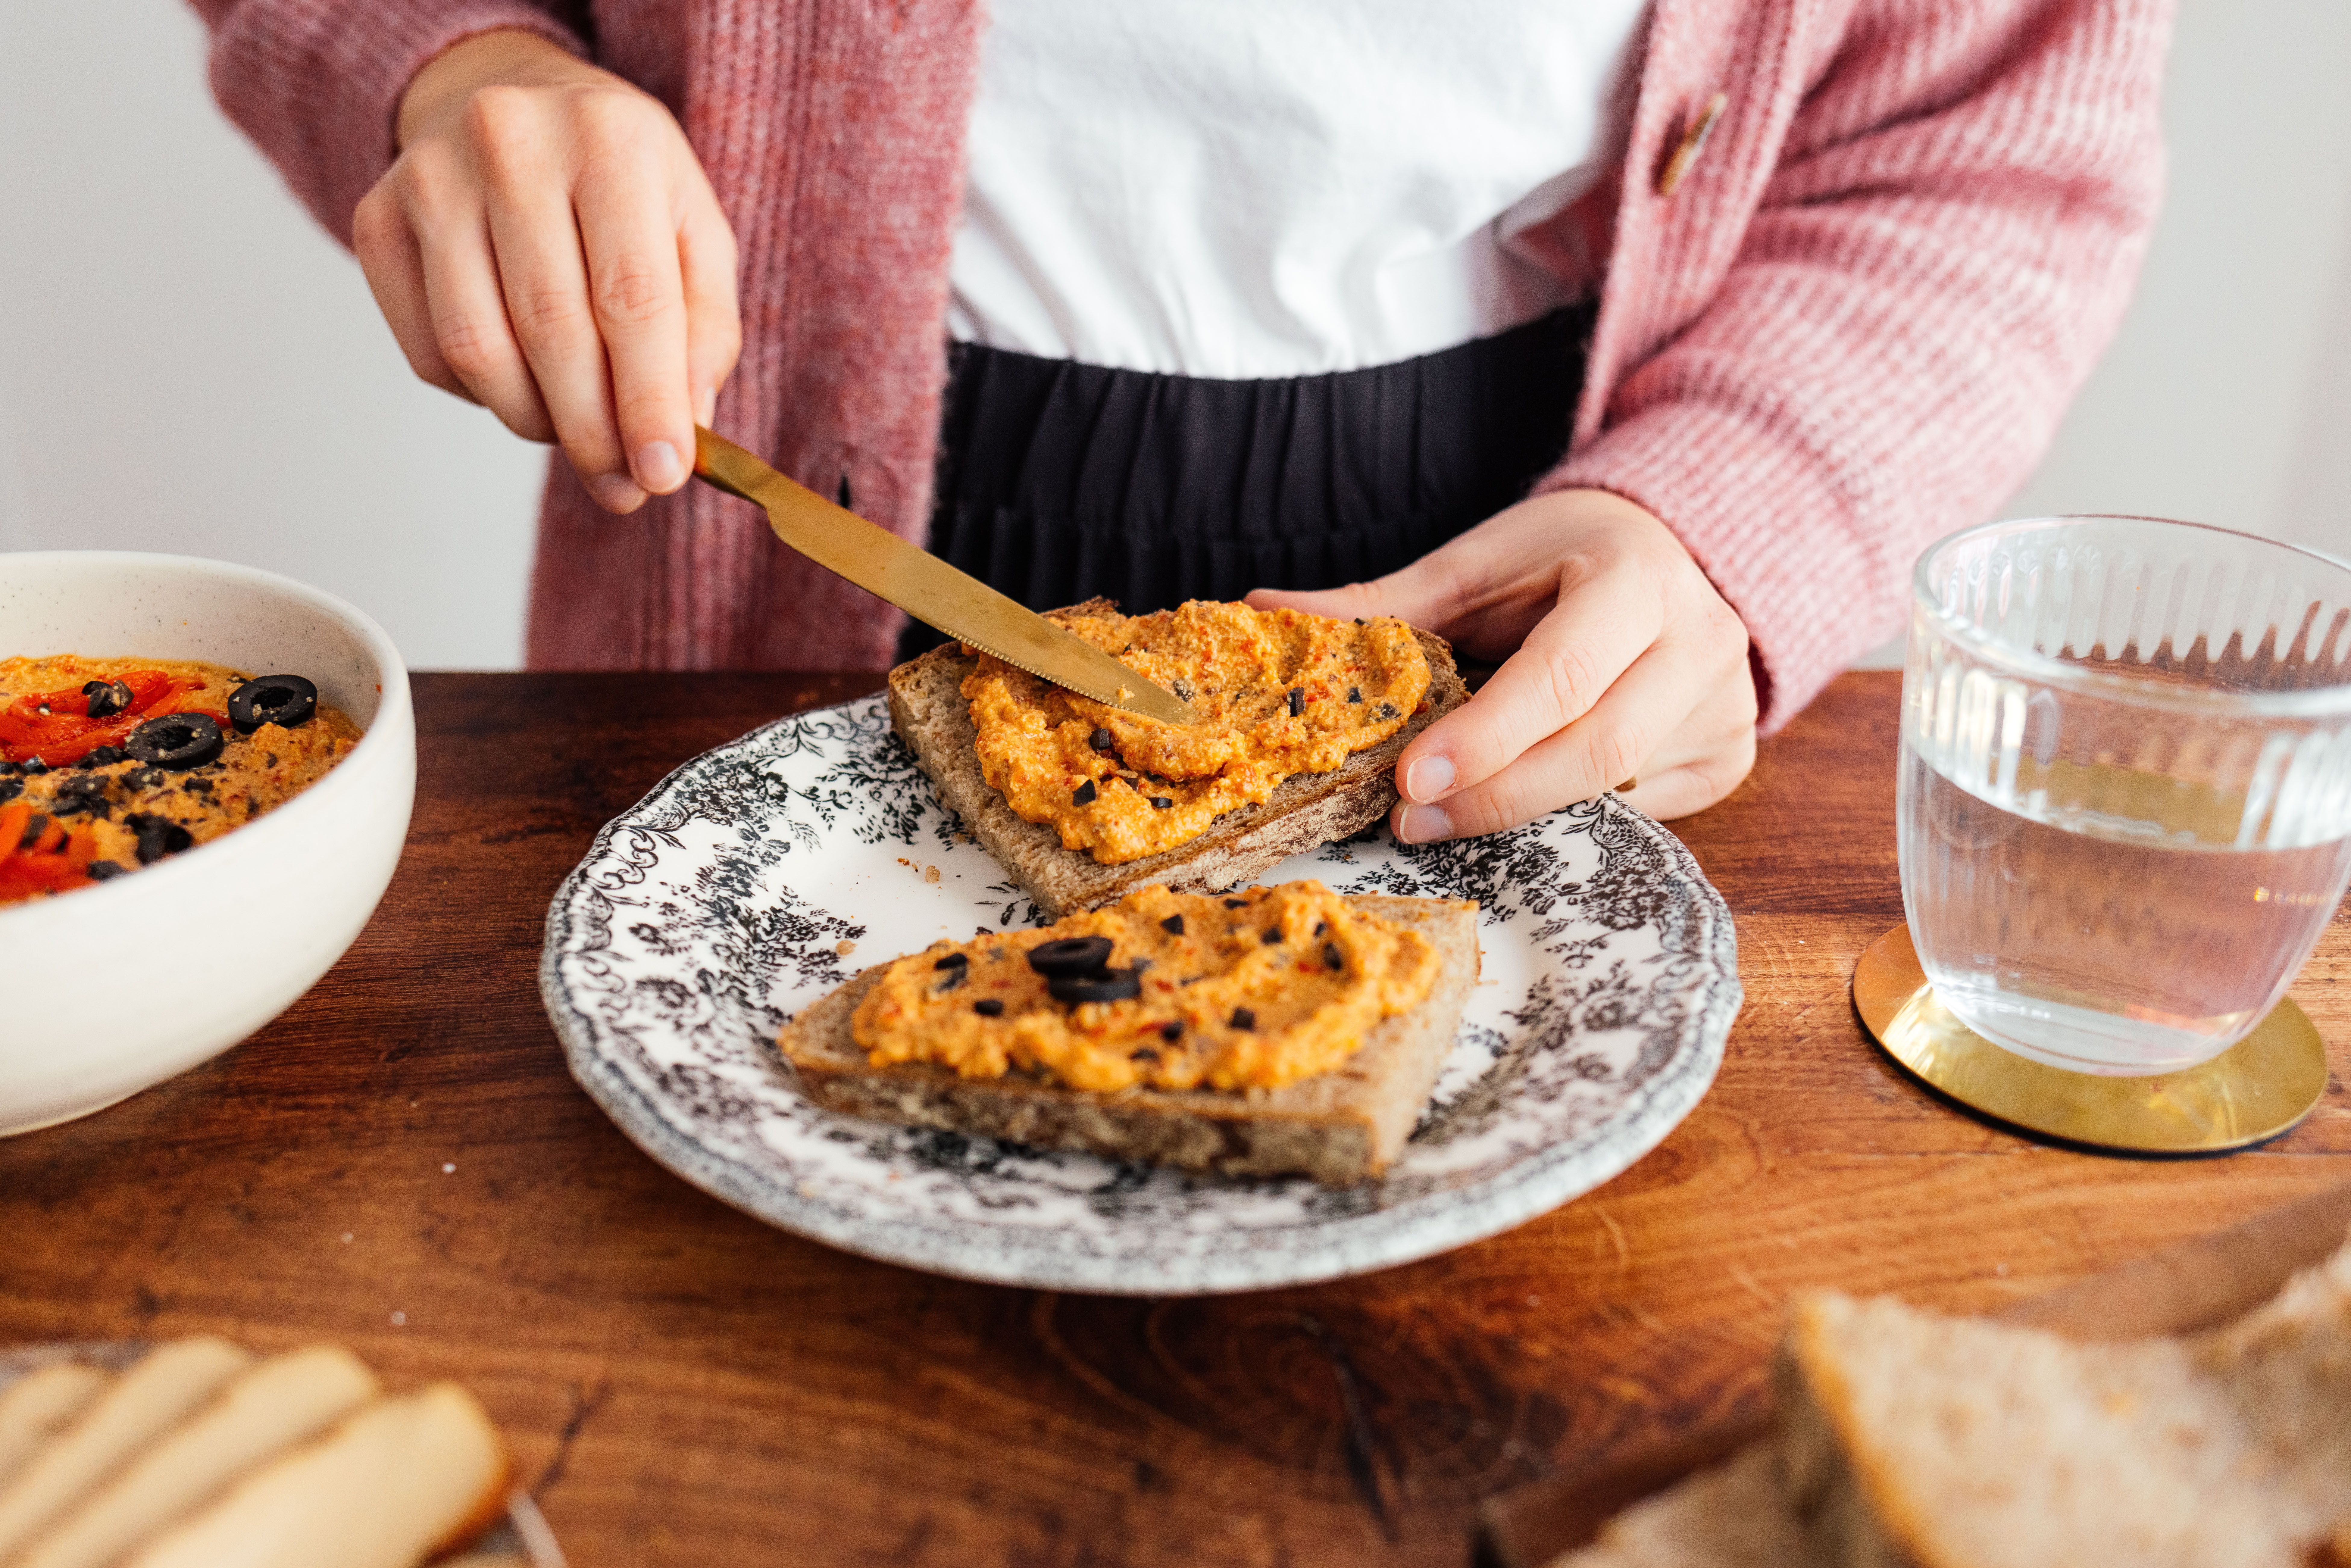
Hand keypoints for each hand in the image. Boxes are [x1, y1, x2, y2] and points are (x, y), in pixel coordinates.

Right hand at [354, 29, 741, 512]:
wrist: (514, 101)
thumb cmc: (622, 184)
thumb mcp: (694, 234)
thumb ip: (704, 332)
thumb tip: (681, 434)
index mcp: (609, 139)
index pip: (630, 299)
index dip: (647, 402)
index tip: (663, 475)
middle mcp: (509, 143)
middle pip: (552, 331)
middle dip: (594, 431)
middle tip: (623, 485)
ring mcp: (429, 178)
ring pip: (479, 351)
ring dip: (535, 420)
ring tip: (575, 432)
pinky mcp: (376, 218)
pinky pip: (429, 352)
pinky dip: (481, 394)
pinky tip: (520, 378)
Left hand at [1247, 489, 1756, 836]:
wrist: (1672, 550)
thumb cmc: (1561, 557)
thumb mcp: (1475, 563)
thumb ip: (1380, 600)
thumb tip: (1263, 608)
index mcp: (1638, 577)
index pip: (1560, 676)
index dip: (1483, 738)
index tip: (1406, 780)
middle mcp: (1701, 641)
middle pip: (1596, 748)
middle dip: (1494, 796)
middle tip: (1409, 819)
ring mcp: (1726, 706)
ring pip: (1617, 788)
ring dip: (1526, 810)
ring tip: (1447, 812)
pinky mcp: (1726, 755)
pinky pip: (1642, 808)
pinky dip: (1573, 810)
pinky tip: (1528, 794)